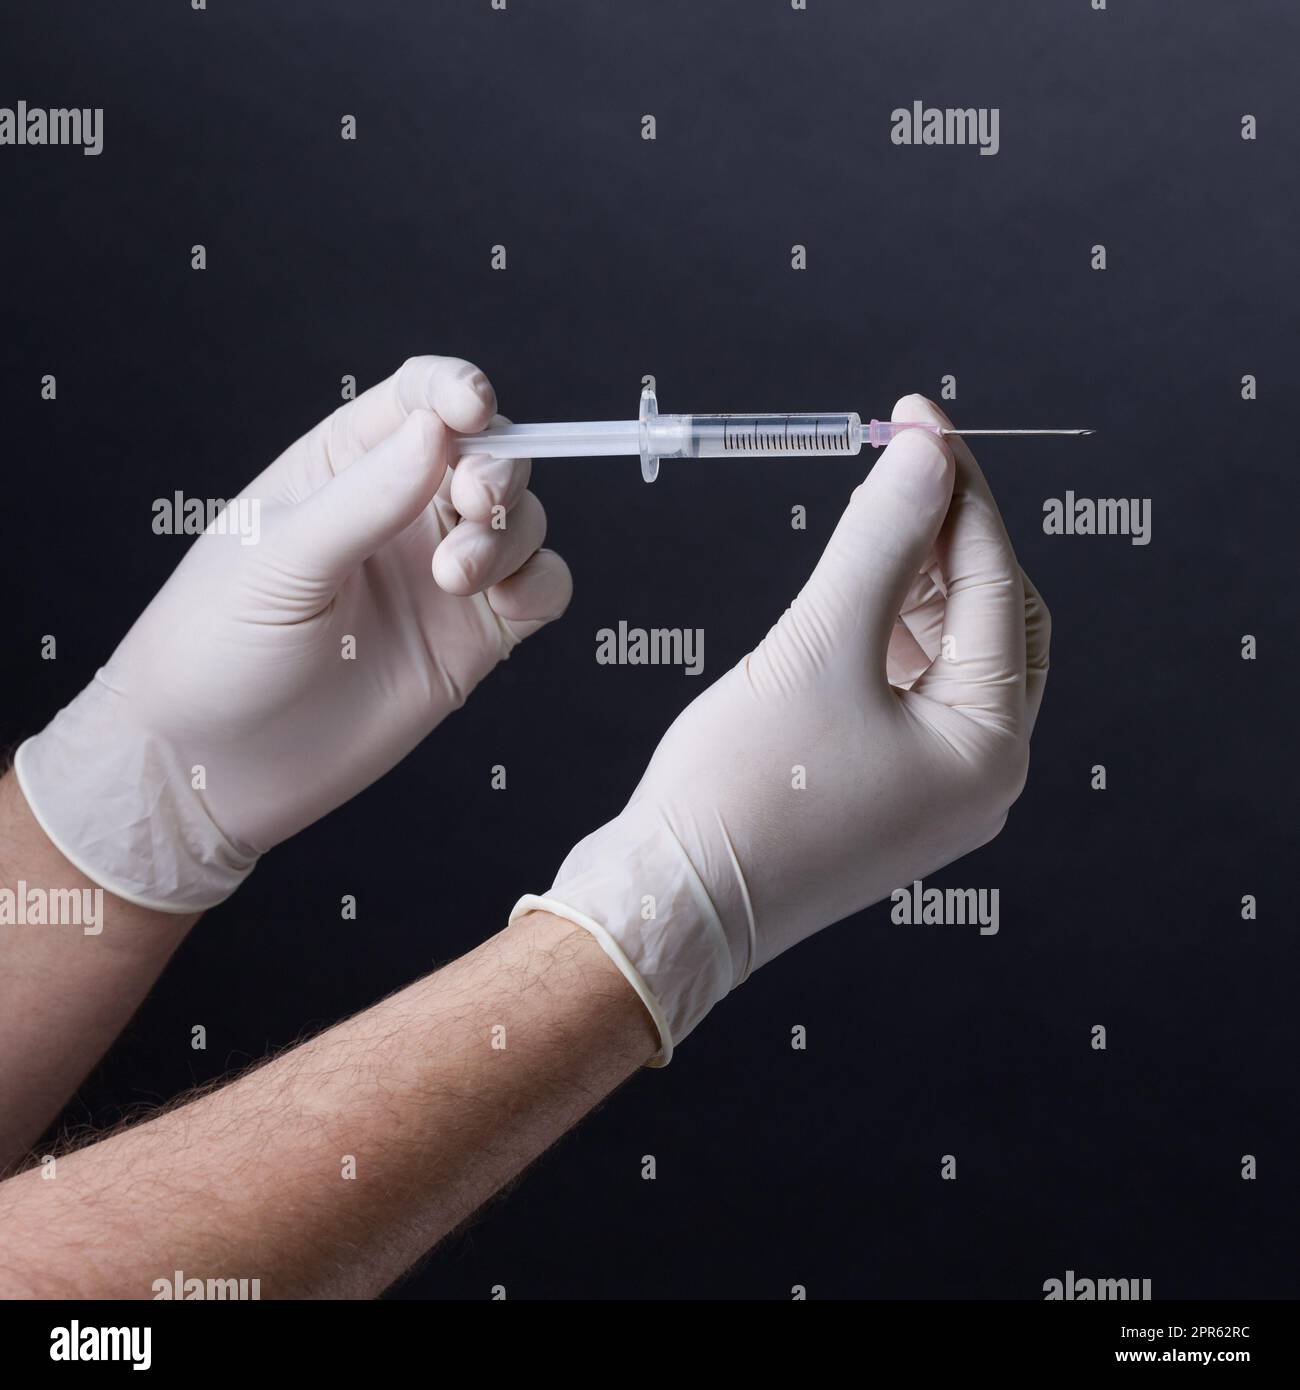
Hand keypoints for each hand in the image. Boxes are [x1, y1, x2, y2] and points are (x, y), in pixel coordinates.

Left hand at [17, 356, 571, 909]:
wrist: (217, 765)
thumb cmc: (216, 649)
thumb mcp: (278, 561)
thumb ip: (364, 498)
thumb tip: (437, 429)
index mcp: (342, 468)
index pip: (419, 398)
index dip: (458, 390)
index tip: (472, 409)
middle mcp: (402, 512)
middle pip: (491, 455)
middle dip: (498, 470)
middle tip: (471, 505)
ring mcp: (443, 575)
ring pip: (524, 522)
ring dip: (509, 538)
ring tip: (455, 580)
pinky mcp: (474, 637)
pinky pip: (541, 589)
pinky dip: (541, 584)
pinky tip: (501, 605)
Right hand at [513, 395, 1047, 1061]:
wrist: (667, 906)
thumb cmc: (740, 796)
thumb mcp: (815, 648)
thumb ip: (879, 541)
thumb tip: (925, 454)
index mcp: (989, 748)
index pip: (998, 586)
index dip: (957, 491)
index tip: (916, 418)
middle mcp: (979, 774)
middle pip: (992, 619)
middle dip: (947, 535)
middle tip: (898, 461)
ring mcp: (931, 788)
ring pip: (949, 653)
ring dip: (916, 580)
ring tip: (867, 521)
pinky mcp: (882, 789)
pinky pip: (907, 690)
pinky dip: (885, 631)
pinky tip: (850, 593)